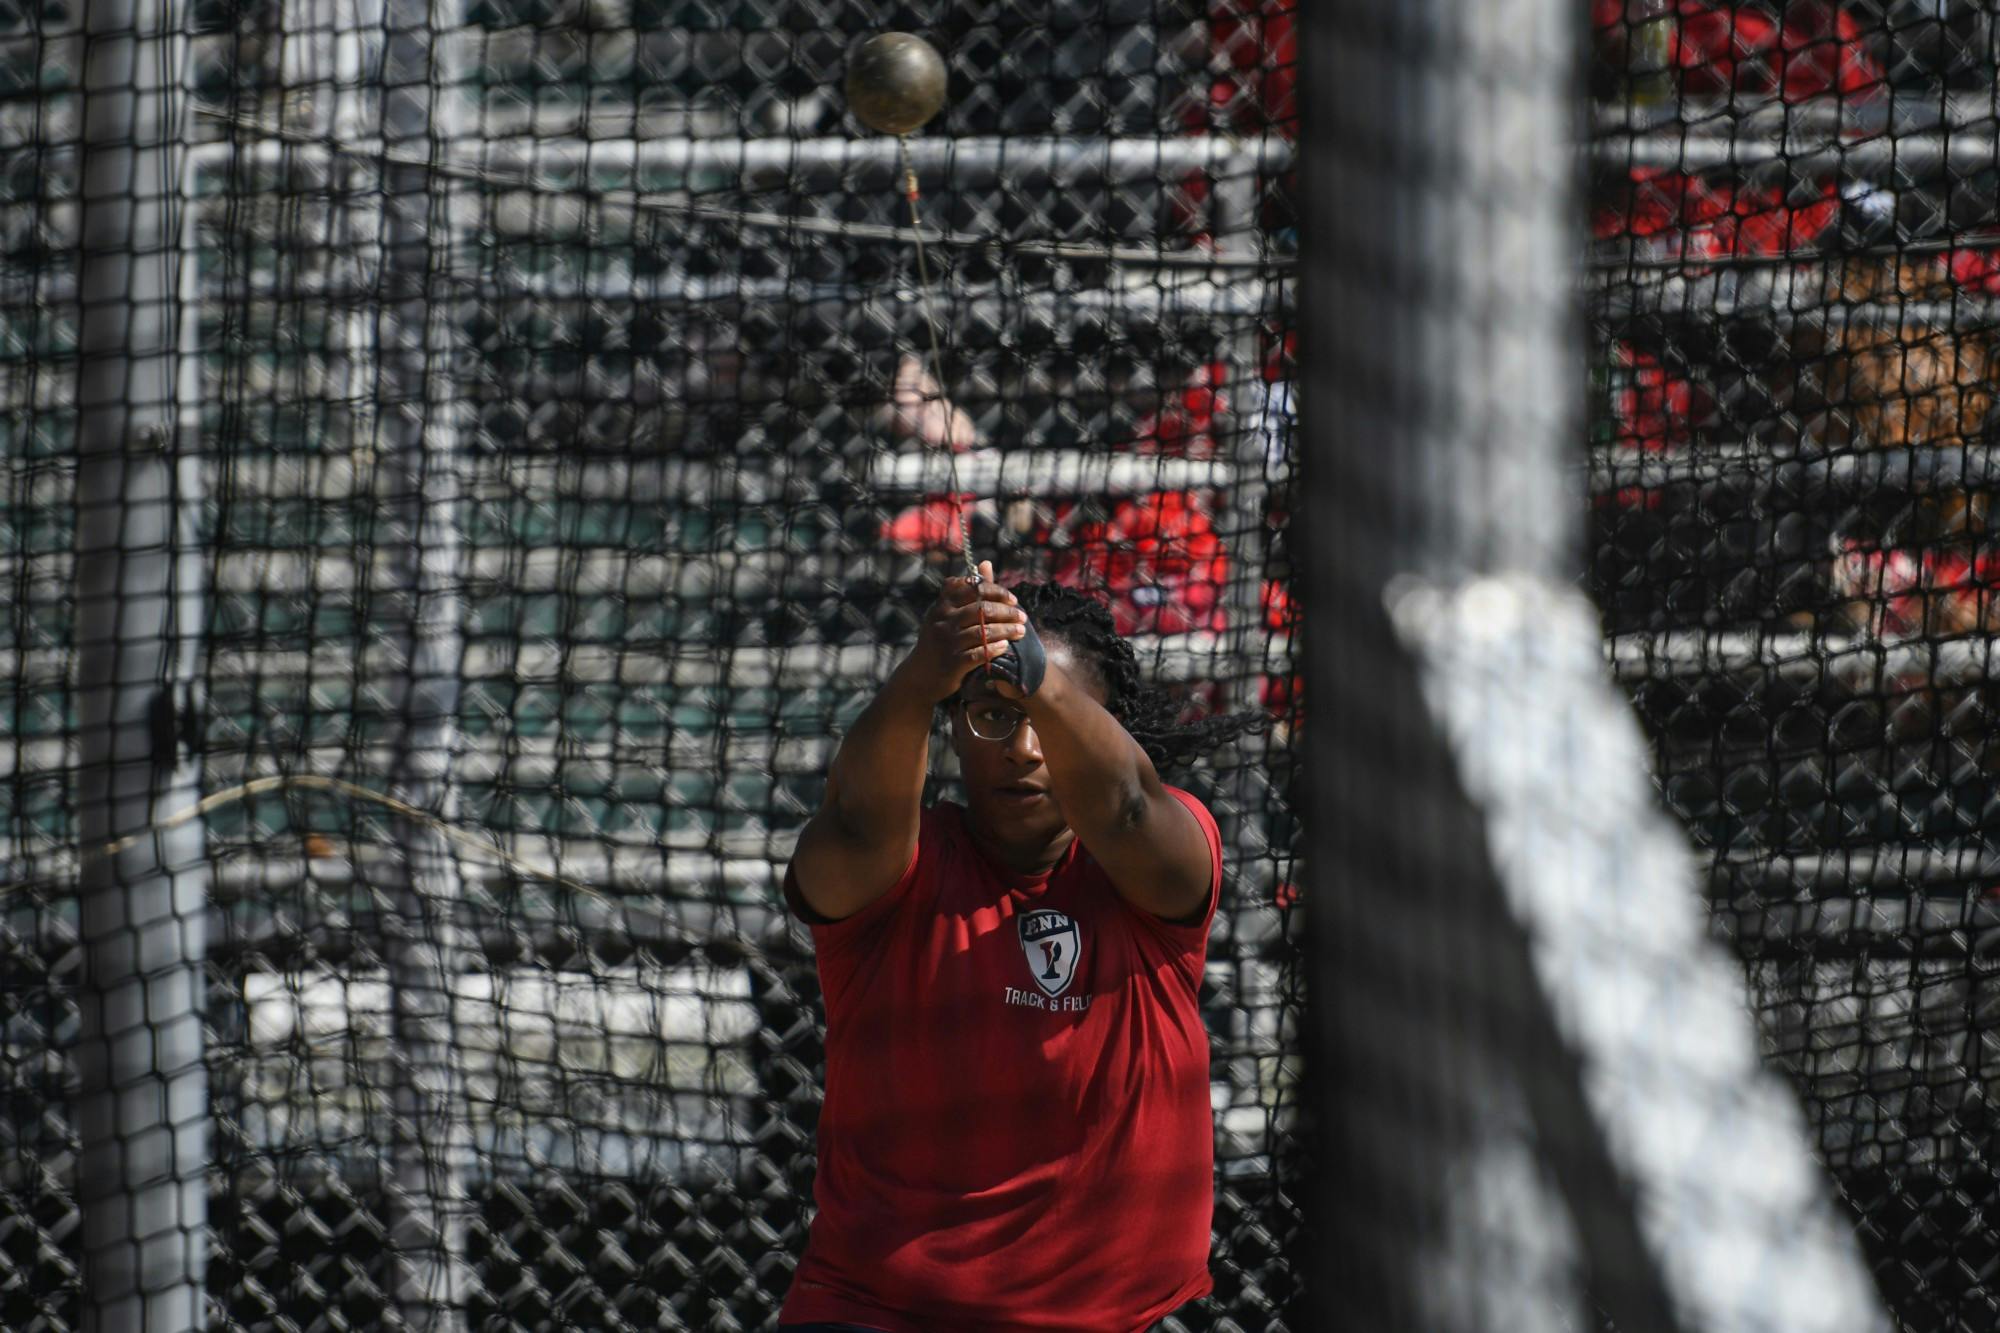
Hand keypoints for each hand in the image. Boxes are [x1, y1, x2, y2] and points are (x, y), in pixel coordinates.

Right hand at [901, 560, 1026, 701]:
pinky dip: (995, 649)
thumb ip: (968, 590)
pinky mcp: (952, 663)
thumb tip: (986, 563)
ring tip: (1021, 631)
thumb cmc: (939, 639)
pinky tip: (1006, 647)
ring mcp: (947, 642)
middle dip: (1006, 612)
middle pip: (981, 609)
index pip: (973, 589)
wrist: (920, 675)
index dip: (996, 592)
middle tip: (1023, 616)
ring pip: (983, 632)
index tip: (1013, 600)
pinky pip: (979, 654)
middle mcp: (943, 620)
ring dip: (1007, 630)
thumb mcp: (947, 613)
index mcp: (943, 605)